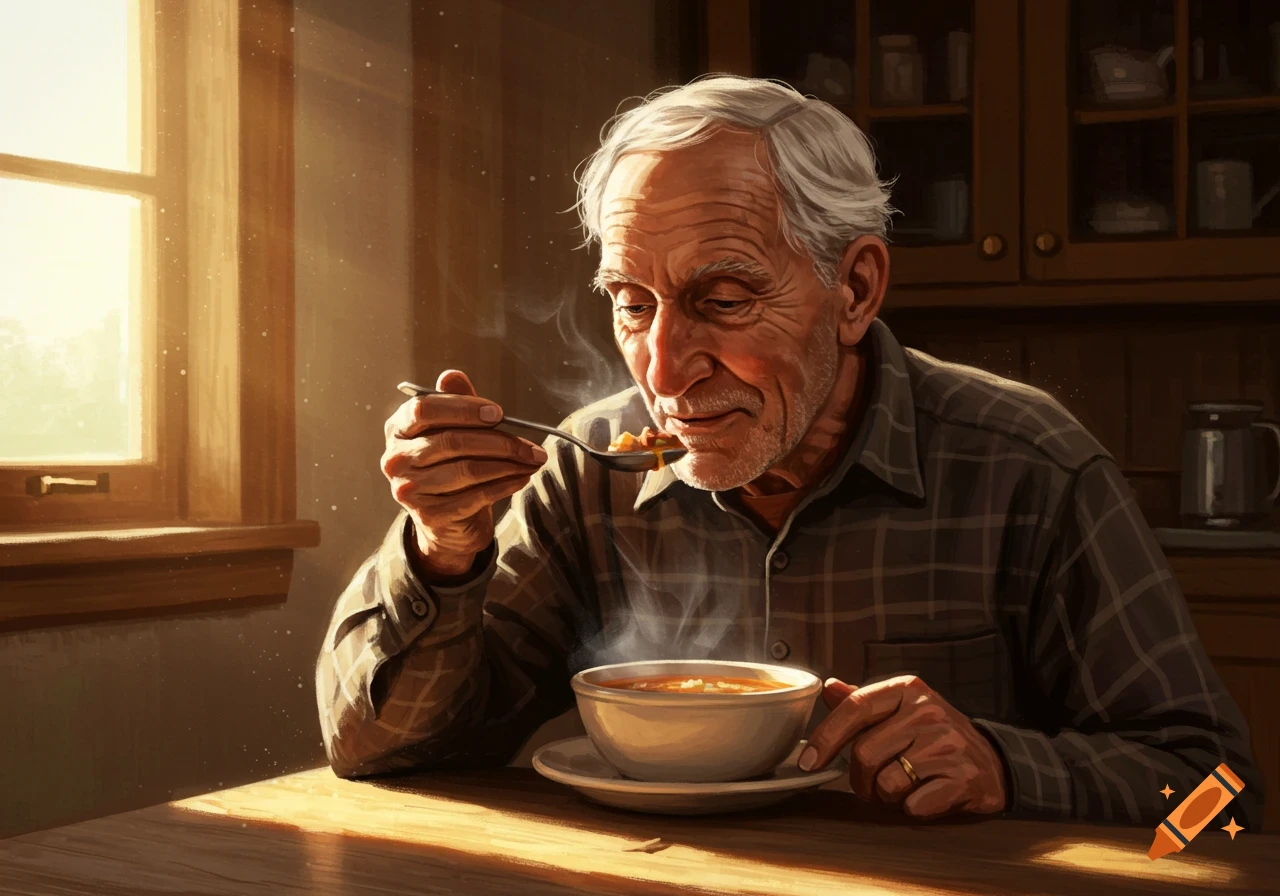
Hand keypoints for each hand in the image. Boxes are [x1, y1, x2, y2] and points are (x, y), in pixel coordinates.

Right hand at [381, 370, 546, 578]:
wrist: (446, 521)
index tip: (499, 414)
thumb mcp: (452, 429)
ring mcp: (409, 489)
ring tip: (533, 461)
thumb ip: (454, 402)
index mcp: (398, 428)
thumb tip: (452, 375)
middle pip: (452, 442)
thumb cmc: (450, 464)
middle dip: (500, 441)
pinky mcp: (429, 515)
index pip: (425, 409)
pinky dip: (505, 485)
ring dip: (508, 464)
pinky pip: (476, 496)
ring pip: (467, 470)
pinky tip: (522, 478)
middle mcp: (396, 459)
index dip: (463, 409)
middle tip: (531, 445)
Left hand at [799, 675, 1007, 819]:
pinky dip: (912, 808)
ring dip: (885, 796)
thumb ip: (863, 701)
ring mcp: (948, 745)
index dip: (826, 737)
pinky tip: (926, 795)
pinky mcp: (964, 779)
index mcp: (908, 690)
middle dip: (860, 779)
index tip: (807, 762)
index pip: (855, 707)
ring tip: (903, 787)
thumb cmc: (935, 736)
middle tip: (872, 784)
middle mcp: (928, 712)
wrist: (992, 762)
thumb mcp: (902, 709)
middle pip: (865, 753)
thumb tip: (828, 687)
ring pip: (887, 783)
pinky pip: (914, 805)